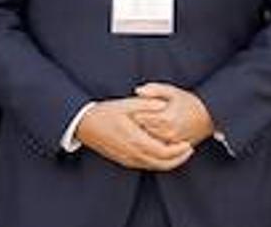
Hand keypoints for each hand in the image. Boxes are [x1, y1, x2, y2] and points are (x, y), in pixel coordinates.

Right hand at [76, 97, 193, 170]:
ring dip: (169, 162)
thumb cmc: (103, 113)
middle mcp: (132, 153)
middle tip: (188, 150)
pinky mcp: (123, 160)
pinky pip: (146, 165)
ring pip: (154, 167)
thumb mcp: (124, 104)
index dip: (179, 151)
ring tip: (179, 152)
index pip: (164, 152)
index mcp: (135, 139)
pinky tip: (161, 153)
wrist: (82, 124)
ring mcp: (127, 159)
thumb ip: (146, 104)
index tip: (188, 143)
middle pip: (162, 164)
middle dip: (179, 159)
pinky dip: (158, 162)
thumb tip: (164, 104)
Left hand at [131, 83, 215, 146]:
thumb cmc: (188, 102)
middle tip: (131, 117)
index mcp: (165, 118)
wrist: (208, 117)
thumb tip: (137, 91)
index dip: (131, 112)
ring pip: (147, 139)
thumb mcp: (172, 91)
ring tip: (139, 124)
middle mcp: (168, 133)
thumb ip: (154, 89)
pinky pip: (156, 147)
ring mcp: (171, 143)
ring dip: (141, 133)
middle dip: (134, 124)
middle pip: (141, 130)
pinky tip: (149, 133)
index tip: (129, 109)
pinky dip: (150, 141)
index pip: (138, 117)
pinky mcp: (174, 149)